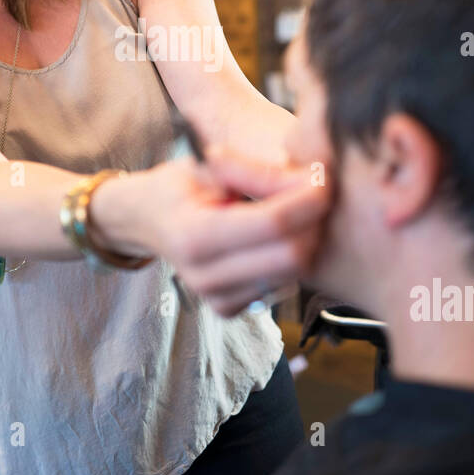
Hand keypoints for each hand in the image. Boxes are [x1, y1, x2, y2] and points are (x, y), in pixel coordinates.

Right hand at [95, 145, 331, 315]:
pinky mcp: (228, 309)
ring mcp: (216, 299)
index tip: (323, 175)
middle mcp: (203, 276)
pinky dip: (290, 258)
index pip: (272, 224)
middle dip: (314, 221)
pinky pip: (282, 286)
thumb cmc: (182, 186)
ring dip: (307, 239)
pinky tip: (279, 237)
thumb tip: (309, 175)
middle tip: (318, 191)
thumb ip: (254, 171)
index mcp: (193, 236)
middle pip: (292, 256)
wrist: (149, 221)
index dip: (307, 198)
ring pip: (294, 274)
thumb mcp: (209, 165)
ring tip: (297, 209)